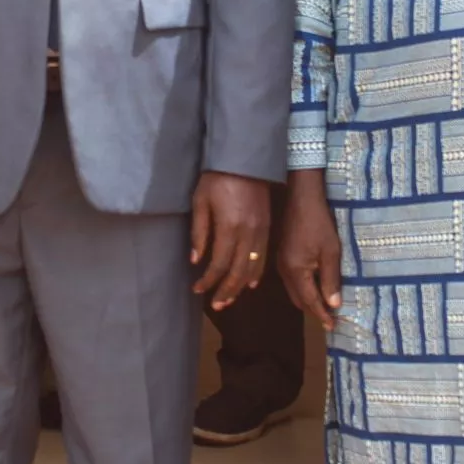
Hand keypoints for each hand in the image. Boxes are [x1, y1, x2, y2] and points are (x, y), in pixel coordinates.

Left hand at [189, 171, 270, 309]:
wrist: (244, 158)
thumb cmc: (217, 178)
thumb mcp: (200, 202)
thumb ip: (199, 233)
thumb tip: (195, 260)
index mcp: (230, 228)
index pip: (219, 265)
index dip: (209, 281)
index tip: (198, 290)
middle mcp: (248, 233)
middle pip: (238, 271)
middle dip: (226, 291)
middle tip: (216, 305)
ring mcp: (261, 231)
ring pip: (253, 267)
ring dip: (241, 286)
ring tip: (230, 299)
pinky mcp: (267, 226)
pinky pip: (264, 256)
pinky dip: (257, 272)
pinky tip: (250, 282)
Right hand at [278, 169, 343, 328]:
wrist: (301, 198)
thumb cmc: (319, 223)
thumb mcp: (331, 251)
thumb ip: (331, 279)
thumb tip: (333, 305)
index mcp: (296, 271)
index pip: (310, 301)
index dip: (322, 315)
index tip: (333, 327)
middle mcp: (285, 271)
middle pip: (299, 300)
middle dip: (314, 311)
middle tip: (330, 320)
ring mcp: (281, 264)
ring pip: (294, 292)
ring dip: (308, 301)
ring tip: (324, 308)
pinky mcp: (282, 256)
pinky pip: (291, 282)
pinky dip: (302, 290)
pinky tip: (313, 288)